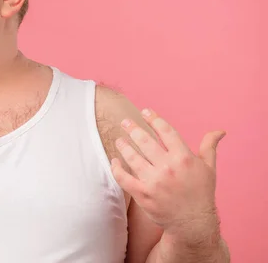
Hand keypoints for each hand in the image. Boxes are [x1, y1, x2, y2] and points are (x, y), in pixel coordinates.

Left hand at [111, 108, 225, 234]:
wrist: (193, 223)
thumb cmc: (201, 192)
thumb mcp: (208, 168)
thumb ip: (209, 146)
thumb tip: (219, 130)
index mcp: (184, 158)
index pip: (165, 130)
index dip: (154, 118)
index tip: (145, 111)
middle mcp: (168, 167)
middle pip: (145, 140)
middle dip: (132, 128)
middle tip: (125, 122)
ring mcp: (154, 182)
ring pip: (132, 157)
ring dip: (123, 145)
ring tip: (119, 140)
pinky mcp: (143, 194)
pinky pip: (123, 177)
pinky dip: (116, 167)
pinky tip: (114, 161)